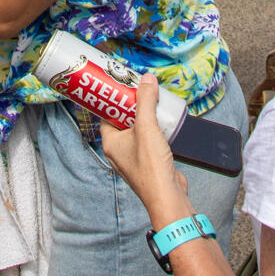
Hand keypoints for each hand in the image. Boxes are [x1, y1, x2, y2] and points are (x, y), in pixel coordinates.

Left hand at [99, 75, 191, 225]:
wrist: (168, 196)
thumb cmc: (151, 166)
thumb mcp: (147, 126)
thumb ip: (146, 101)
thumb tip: (147, 79)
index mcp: (110, 143)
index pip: (106, 114)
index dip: (113, 99)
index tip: (123, 85)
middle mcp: (119, 151)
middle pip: (123, 121)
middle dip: (133, 106)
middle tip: (142, 90)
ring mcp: (134, 158)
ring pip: (137, 131)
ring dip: (146, 118)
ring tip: (155, 102)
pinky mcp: (149, 164)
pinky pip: (149, 142)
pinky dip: (155, 131)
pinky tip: (165, 122)